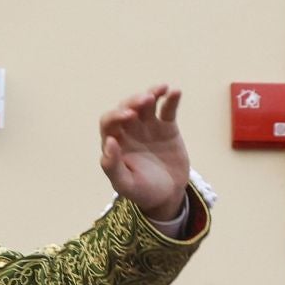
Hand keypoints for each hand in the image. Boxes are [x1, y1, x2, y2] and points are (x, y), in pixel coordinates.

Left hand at [99, 85, 190, 221]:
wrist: (168, 195)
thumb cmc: (142, 191)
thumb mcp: (125, 184)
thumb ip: (112, 166)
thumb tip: (109, 142)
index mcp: (115, 143)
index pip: (109, 122)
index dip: (116, 116)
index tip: (129, 116)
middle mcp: (129, 131)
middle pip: (127, 107)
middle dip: (134, 101)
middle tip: (146, 100)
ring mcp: (148, 126)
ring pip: (147, 104)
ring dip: (152, 93)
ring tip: (161, 90)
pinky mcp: (167, 126)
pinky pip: (167, 109)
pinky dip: (171, 99)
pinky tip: (176, 92)